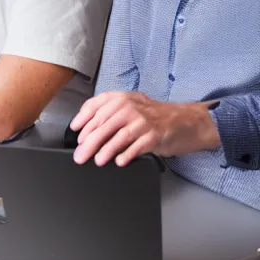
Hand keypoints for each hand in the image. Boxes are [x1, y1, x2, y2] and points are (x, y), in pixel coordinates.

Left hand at [70, 91, 219, 166]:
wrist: (185, 120)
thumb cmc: (153, 116)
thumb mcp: (129, 107)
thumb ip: (109, 114)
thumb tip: (85, 131)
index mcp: (120, 98)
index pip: (95, 106)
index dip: (82, 120)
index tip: (75, 133)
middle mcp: (130, 106)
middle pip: (103, 124)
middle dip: (89, 142)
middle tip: (80, 155)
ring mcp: (143, 120)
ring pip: (118, 136)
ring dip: (105, 150)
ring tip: (97, 160)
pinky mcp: (155, 134)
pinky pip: (137, 145)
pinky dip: (127, 154)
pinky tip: (119, 161)